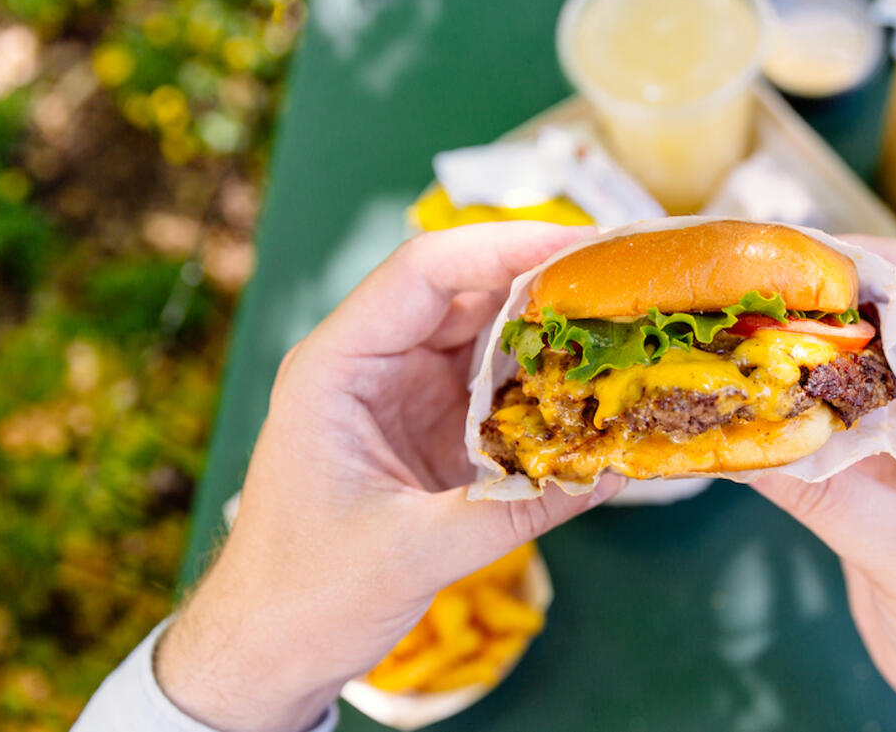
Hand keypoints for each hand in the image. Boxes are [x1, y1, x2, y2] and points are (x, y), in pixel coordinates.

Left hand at [156, 223, 621, 731]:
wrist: (268, 649)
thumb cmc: (305, 596)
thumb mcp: (411, 552)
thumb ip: (511, 510)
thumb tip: (609, 472)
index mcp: (337, 367)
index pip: (425, 272)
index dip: (505, 246)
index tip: (582, 245)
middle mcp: (371, 363)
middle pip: (466, 291)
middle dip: (546, 280)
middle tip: (627, 279)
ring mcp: (402, 393)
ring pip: (487, 335)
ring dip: (552, 331)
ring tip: (627, 325)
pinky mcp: (429, 428)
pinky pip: (494, 386)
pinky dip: (543, 384)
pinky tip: (595, 389)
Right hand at [753, 237, 895, 731]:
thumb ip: (837, 503)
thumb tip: (747, 449)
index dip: (882, 264)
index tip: (808, 259)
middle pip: (882, 319)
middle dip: (816, 297)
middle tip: (741, 287)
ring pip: (841, 369)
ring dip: (787, 353)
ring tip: (718, 333)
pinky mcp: (867, 479)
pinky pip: (814, 428)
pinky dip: (773, 415)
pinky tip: (724, 407)